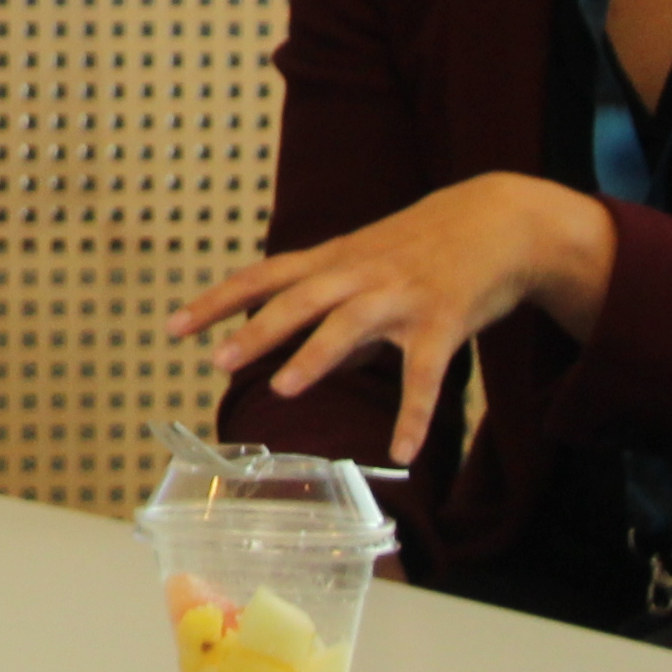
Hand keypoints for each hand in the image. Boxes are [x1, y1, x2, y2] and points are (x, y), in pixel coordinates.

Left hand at [165, 176, 617, 465]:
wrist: (498, 220)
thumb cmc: (424, 245)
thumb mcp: (366, 260)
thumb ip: (331, 303)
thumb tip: (300, 350)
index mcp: (334, 259)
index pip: (263, 276)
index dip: (217, 300)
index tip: (173, 326)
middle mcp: (360, 274)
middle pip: (297, 300)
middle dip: (255, 330)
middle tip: (217, 361)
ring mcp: (400, 297)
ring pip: (349, 326)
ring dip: (315, 357)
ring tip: (282, 391)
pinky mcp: (443, 322)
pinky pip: (424, 375)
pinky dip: (413, 415)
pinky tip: (400, 451)